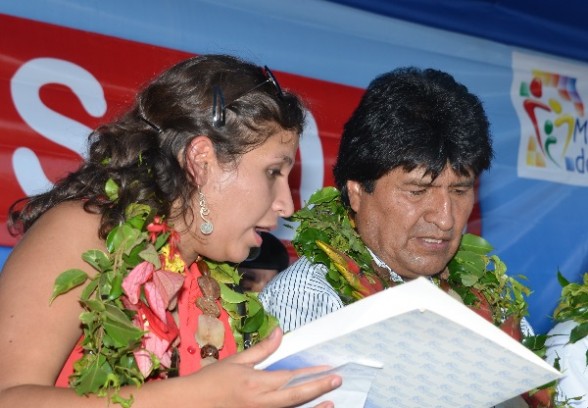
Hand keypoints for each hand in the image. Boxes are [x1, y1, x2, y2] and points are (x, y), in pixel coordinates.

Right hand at [190, 328, 341, 406]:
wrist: (188, 406)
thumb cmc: (211, 381)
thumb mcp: (236, 362)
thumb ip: (261, 350)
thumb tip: (279, 332)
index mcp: (255, 383)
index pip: (290, 377)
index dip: (311, 373)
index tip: (329, 369)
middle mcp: (260, 403)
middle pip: (296, 396)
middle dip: (319, 388)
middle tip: (338, 380)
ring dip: (312, 407)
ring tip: (330, 403)